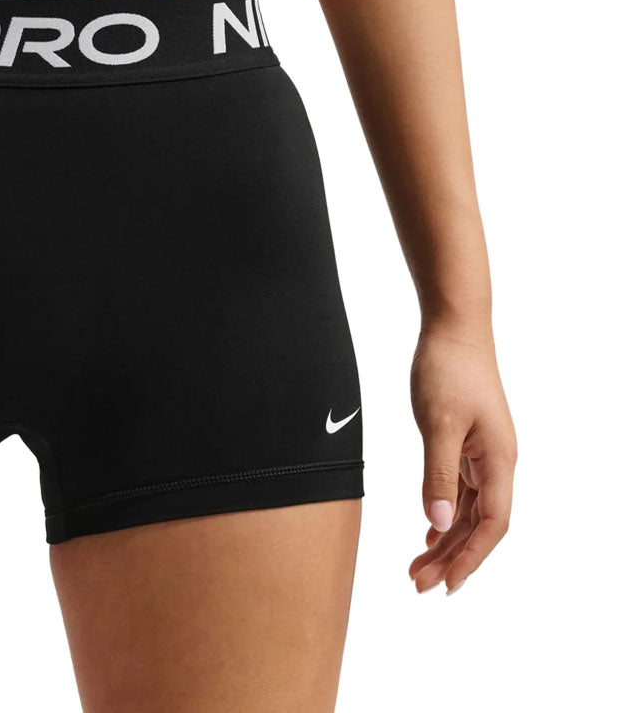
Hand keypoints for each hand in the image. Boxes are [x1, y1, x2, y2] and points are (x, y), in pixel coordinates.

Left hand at [408, 324, 515, 593]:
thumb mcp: (438, 424)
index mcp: (498, 461)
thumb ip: (437, 474)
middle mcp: (496, 462)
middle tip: (418, 585)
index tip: (448, 586)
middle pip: (479, 525)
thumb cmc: (448, 370)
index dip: (471, 558)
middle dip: (451, 558)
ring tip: (416, 568)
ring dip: (444, 541)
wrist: (453, 329)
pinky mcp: (466, 443)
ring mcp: (482, 454)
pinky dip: (444, 515)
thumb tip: (439, 523)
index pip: (491, 525)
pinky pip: (460, 492)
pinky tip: (428, 533)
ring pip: (467, 511)